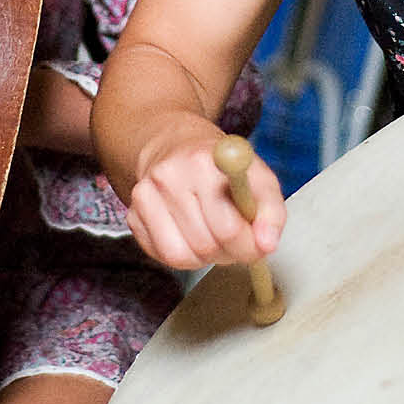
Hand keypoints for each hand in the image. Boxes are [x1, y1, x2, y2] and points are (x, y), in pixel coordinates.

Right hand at [122, 117, 284, 270]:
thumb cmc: (222, 168)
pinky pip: (160, 255)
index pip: (228, 228)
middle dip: (227, 252)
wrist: (177, 146)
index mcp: (203, 162)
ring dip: (204, 257)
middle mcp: (168, 175)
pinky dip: (182, 254)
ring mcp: (144, 194)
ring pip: (180, 256)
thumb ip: (271, 212)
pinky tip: (191, 234)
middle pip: (205, 245)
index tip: (256, 242)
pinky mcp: (132, 213)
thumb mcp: (259, 178)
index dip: (248, 245)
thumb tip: (267, 243)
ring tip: (213, 235)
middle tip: (235, 236)